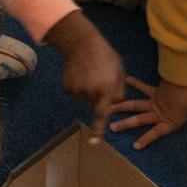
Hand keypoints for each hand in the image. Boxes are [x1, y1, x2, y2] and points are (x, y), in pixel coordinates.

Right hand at [45, 11, 125, 140]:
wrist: (80, 43)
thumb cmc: (105, 57)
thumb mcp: (119, 72)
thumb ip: (119, 91)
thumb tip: (114, 106)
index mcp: (105, 89)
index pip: (102, 114)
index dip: (98, 129)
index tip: (94, 142)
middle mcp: (89, 93)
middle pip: (95, 106)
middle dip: (99, 99)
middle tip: (101, 80)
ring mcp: (76, 91)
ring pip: (85, 100)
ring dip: (89, 93)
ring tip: (90, 75)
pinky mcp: (67, 87)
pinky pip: (76, 94)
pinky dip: (79, 88)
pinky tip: (81, 75)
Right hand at [110, 77, 186, 150]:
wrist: (184, 81)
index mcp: (167, 121)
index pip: (154, 133)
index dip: (146, 140)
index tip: (135, 146)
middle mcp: (157, 113)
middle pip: (138, 120)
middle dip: (125, 125)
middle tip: (112, 128)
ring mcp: (154, 102)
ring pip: (135, 106)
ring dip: (122, 107)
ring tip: (109, 108)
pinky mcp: (154, 91)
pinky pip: (144, 87)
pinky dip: (136, 83)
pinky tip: (126, 79)